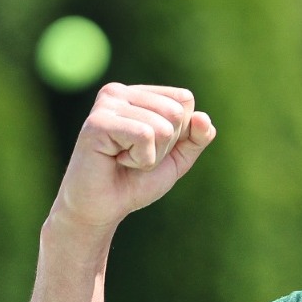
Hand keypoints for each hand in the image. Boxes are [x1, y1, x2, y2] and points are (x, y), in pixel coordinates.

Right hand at [49, 83, 215, 238]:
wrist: (102, 209)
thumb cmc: (133, 182)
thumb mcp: (176, 158)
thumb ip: (196, 137)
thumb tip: (203, 118)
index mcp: (137, 94)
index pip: (184, 99)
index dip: (178, 135)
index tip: (148, 148)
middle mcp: (118, 92)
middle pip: (176, 112)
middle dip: (164, 147)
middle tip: (134, 157)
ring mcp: (106, 104)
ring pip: (163, 127)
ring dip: (150, 156)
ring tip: (124, 161)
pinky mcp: (98, 122)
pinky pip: (145, 136)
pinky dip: (140, 159)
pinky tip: (117, 161)